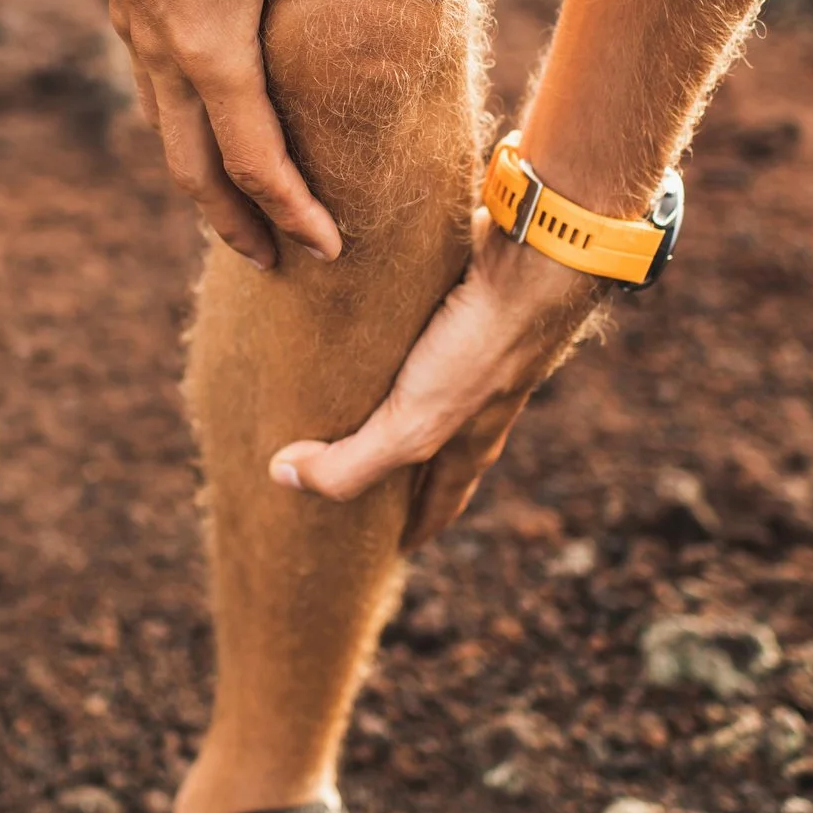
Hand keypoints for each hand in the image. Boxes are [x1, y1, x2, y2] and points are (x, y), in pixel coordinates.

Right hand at [75, 0, 472, 268]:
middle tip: (269, 262)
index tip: (328, 252)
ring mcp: (139, 27)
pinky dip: (185, 118)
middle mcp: (167, 56)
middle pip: (194, 172)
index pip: (256, 164)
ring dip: (203, 173)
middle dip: (235, 224)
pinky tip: (207, 95)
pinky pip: (156, 85)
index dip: (296, 214)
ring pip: (167, 129)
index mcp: (213, 54)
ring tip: (235, 195)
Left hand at [268, 215, 603, 547]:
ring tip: (351, 401)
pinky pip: (417, 335)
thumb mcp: (412, 424)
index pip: (443, 503)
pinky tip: (364, 327)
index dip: (417, 528)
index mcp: (469, 443)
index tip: (394, 549)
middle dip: (402, 472)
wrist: (529, 263)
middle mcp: (476, 404)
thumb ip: (352, 461)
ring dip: (393, 403)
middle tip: (364, 481)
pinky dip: (390, 343)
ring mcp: (470, 352)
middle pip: (436, 451)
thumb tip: (283, 476)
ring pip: (426, 391)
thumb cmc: (478, 349)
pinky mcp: (456, 304)